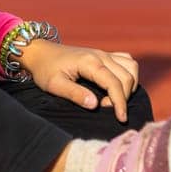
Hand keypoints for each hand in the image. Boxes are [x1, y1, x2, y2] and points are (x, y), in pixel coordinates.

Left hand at [19, 40, 138, 120]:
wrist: (40, 52)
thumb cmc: (45, 69)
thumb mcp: (54, 85)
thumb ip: (74, 94)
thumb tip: (95, 105)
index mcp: (89, 62)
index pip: (114, 83)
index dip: (120, 102)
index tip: (121, 119)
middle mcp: (100, 55)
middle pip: (126, 76)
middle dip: (123, 97)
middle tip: (105, 108)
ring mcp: (104, 53)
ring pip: (131, 67)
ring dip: (129, 85)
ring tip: (113, 98)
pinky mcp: (104, 55)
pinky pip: (126, 61)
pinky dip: (128, 74)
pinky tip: (117, 86)